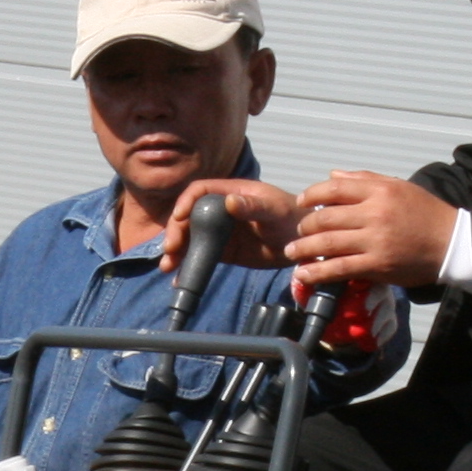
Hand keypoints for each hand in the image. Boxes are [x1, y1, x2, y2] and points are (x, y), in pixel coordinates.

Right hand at [158, 179, 300, 275]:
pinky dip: (189, 267)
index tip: (179, 217)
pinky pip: (201, 257)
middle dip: (176, 232)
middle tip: (171, 249)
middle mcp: (220, 210)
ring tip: (168, 267)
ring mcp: (220, 232)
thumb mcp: (274, 209)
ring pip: (191, 238)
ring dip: (177, 252)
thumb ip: (253, 206)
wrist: (302, 243)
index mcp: (231, 193)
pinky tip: (181, 279)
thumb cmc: (291, 217)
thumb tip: (228, 202)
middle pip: (189, 217)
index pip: (200, 191)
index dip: (186, 202)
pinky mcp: (223, 252)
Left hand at [288, 171, 461, 289]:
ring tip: (292, 252)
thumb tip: (332, 174)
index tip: (302, 201)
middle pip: (326, 217)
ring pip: (328, 243)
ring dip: (304, 248)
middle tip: (298, 232)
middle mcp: (375, 213)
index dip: (312, 194)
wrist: (452, 243)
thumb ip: (364, 180)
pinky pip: (340, 268)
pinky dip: (318, 272)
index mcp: (380, 191)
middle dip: (306, 225)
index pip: (335, 188)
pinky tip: (304, 274)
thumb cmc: (425, 213)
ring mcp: (375, 240)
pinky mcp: (377, 265)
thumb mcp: (399, 187)